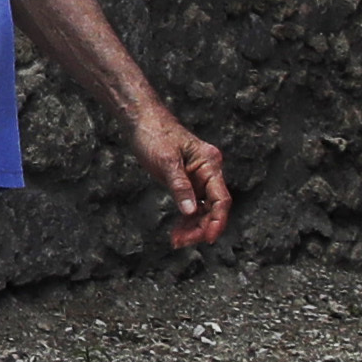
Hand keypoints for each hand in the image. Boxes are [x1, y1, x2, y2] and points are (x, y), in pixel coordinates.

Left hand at [133, 106, 231, 247]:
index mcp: (210, 164)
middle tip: (182, 242)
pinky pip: (191, 205)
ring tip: (176, 241)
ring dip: (192, 227)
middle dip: (201, 227)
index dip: (217, 221)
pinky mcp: (186, 182)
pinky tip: (177, 231)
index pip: (221, 199)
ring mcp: (198, 178)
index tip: (209, 239)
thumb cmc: (154, 134)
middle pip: (213, 208)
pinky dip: (185, 219)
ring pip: (202, 209)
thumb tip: (191, 211)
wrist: (140, 120)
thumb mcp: (166, 162)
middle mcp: (208, 172)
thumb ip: (180, 186)